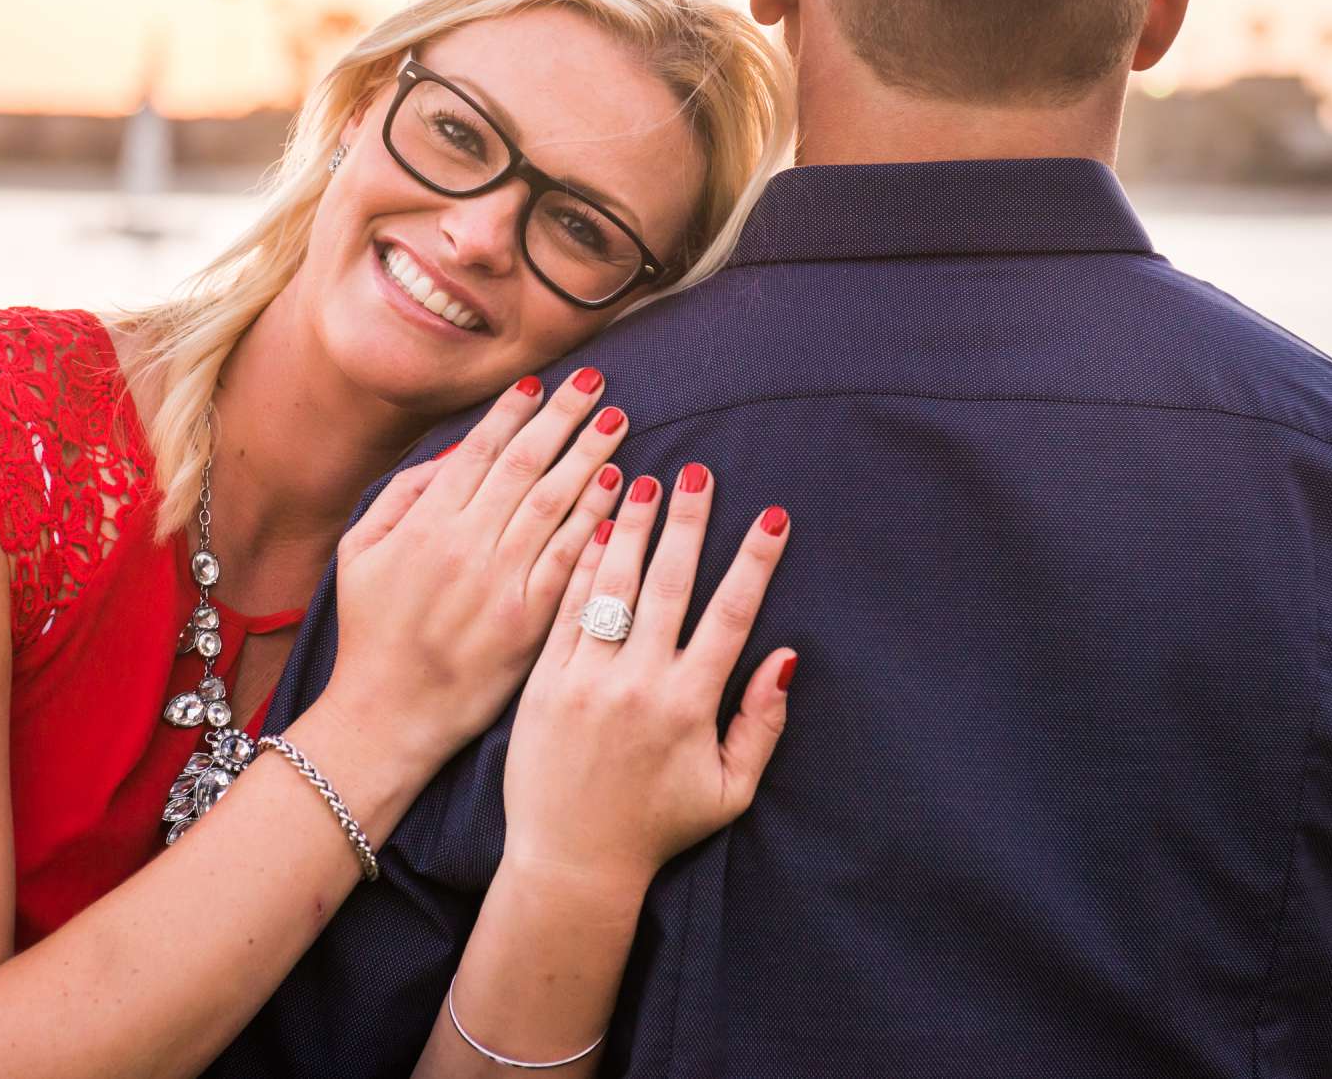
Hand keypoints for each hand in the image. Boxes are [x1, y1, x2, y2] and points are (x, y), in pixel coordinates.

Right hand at [318, 370, 627, 769]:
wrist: (388, 714)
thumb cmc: (371, 631)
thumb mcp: (360, 551)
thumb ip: (403, 494)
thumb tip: (456, 451)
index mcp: (424, 524)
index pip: (480, 451)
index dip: (514, 412)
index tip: (541, 383)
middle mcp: (466, 546)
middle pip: (526, 465)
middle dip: (563, 418)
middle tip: (595, 383)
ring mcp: (501, 583)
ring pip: (555, 504)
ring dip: (590, 456)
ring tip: (617, 420)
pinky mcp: (530, 621)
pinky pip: (571, 558)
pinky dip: (597, 518)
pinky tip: (619, 487)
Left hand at [500, 463, 796, 896]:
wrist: (570, 860)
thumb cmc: (658, 826)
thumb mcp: (730, 790)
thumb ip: (762, 724)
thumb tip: (787, 658)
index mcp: (689, 705)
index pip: (730, 616)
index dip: (755, 562)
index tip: (773, 516)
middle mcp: (638, 683)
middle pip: (670, 585)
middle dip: (689, 523)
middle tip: (699, 472)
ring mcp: (586, 679)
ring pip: (612, 586)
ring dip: (634, 529)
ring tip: (645, 480)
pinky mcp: (544, 682)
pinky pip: (565, 610)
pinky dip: (582, 566)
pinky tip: (596, 527)